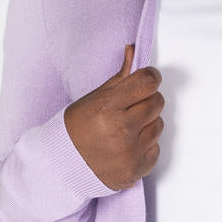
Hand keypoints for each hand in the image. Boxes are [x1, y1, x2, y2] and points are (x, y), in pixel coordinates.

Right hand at [63, 43, 164, 190]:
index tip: (146, 79)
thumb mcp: (93, 99)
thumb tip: (133, 50)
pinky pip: (156, 149)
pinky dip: (145, 146)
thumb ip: (119, 77)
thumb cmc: (76, 130)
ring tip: (127, 128)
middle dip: (147, 100)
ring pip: (158, 125)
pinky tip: (128, 145)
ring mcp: (130, 153)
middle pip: (156, 102)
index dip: (150, 77)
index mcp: (107, 108)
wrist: (63, 166)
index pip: (147, 82)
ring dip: (147, 124)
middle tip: (131, 106)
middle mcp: (121, 130)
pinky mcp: (136, 170)